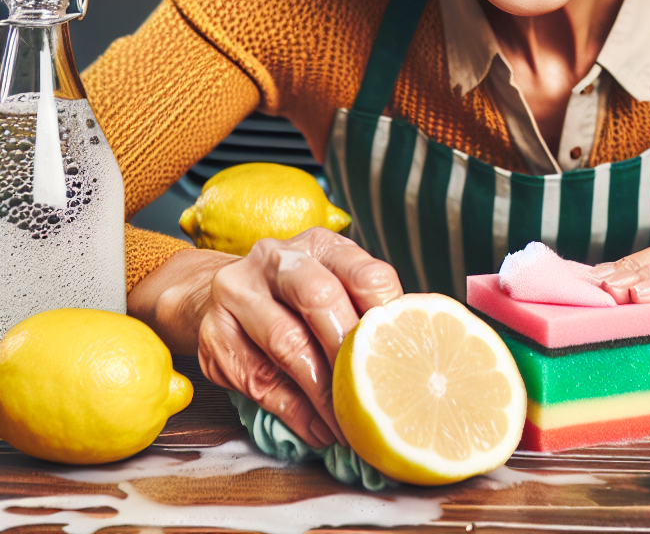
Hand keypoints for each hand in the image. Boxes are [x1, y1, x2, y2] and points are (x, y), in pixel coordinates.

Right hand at [128, 229, 401, 448]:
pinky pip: (258, 379)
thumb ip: (364, 311)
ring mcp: (238, 293)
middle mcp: (276, 258)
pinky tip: (318, 428)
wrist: (216, 294)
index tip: (402, 358)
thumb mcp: (331, 285)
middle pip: (320, 298)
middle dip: (349, 351)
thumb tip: (412, 359)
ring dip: (322, 393)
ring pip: (286, 343)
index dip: (387, 319)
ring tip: (348, 424)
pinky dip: (294, 410)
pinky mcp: (214, 334)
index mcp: (320, 245)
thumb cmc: (293, 297)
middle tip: (372, 395)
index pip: (366, 273)